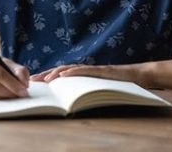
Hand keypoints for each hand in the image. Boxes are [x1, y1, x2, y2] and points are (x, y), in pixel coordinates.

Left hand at [30, 63, 151, 86]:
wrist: (138, 76)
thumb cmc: (119, 84)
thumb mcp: (98, 89)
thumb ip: (85, 90)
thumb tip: (71, 102)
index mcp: (83, 75)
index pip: (62, 75)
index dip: (48, 77)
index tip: (35, 82)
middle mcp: (86, 70)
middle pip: (62, 71)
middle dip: (47, 75)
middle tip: (33, 80)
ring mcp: (93, 69)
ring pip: (71, 69)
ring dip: (57, 73)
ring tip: (45, 79)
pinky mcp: (101, 71)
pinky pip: (85, 70)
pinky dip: (73, 72)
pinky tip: (64, 75)